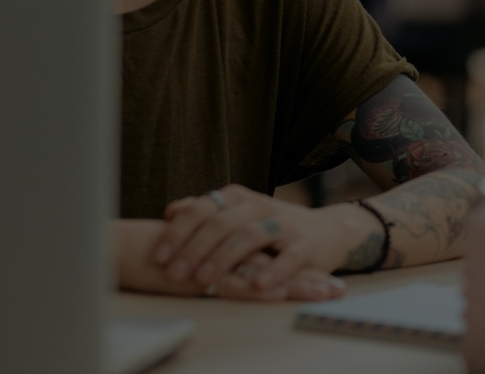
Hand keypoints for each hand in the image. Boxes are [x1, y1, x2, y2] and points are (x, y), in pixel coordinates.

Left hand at [151, 185, 374, 293]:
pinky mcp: (306, 245)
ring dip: (225, 258)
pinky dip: (273, 271)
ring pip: (250, 236)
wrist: (326, 230)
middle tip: (175, 273)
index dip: (179, 232)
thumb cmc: (272, 226)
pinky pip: (289, 257)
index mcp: (239, 198)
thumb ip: (206, 211)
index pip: (203, 209)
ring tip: (206, 281)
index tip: (159, 256)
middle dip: (195, 248)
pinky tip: (257, 286)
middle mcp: (259, 206)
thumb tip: (171, 210)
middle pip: (223, 223)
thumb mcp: (238, 214)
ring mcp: (284, 224)